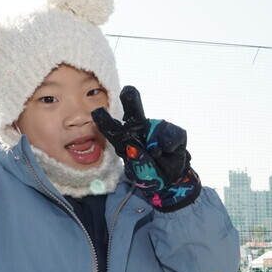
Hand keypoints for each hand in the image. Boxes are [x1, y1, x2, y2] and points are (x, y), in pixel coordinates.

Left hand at [92, 86, 201, 211]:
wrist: (170, 180)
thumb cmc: (149, 174)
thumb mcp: (139, 173)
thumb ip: (140, 161)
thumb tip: (151, 148)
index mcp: (124, 140)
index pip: (112, 129)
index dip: (105, 121)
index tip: (97, 113)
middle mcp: (138, 131)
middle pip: (134, 113)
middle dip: (131, 101)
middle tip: (128, 91)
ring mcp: (156, 130)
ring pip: (159, 126)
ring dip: (160, 141)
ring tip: (159, 156)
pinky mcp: (172, 132)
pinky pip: (173, 134)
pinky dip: (171, 144)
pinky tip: (168, 151)